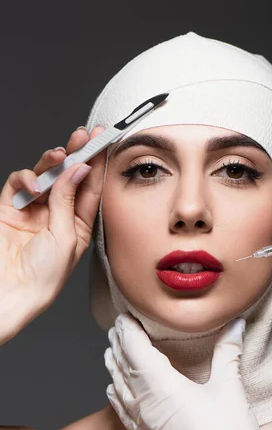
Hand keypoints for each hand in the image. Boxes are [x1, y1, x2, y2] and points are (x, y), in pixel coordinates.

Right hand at [0, 126, 105, 343]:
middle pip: (69, 177)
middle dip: (77, 154)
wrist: (10, 294)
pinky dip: (26, 178)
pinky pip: (18, 184)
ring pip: (45, 176)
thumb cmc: (43, 278)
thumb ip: (68, 200)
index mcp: (78, 223)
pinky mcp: (10, 209)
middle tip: (86, 135)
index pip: (90, 187)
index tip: (105, 141)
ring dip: (53, 162)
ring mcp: (33, 210)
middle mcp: (57, 214)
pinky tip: (35, 183)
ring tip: (61, 154)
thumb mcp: (65, 236)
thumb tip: (78, 169)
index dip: (98, 163)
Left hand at [105, 314, 271, 429]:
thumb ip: (229, 350)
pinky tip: (112, 389)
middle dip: (119, 344)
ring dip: (114, 367)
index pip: (136, 351)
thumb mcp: (230, 387)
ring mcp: (144, 425)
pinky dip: (115, 396)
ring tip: (111, 350)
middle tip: (117, 326)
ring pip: (120, 389)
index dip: (128, 331)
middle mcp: (147, 405)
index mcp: (164, 388)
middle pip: (124, 367)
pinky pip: (123, 413)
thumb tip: (237, 322)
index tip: (124, 316)